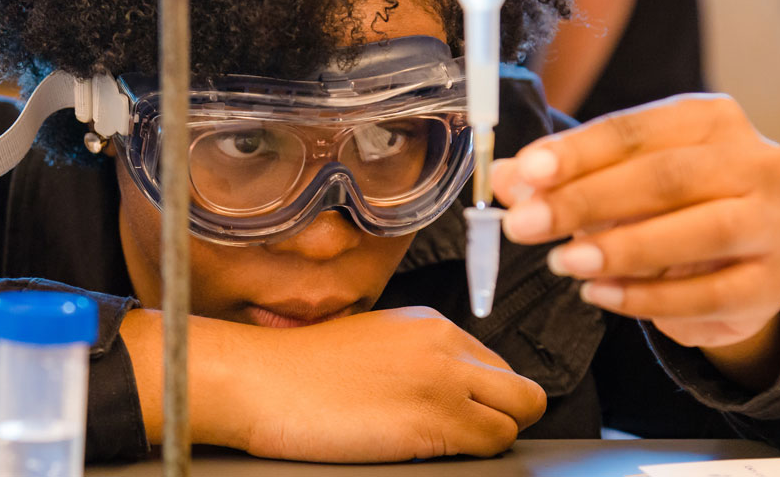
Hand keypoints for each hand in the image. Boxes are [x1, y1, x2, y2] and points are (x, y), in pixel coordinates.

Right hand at [122, 307, 545, 461]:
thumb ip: (416, 356)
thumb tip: (445, 387)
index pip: (496, 364)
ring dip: (490, 437)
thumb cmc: (297, 369)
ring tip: (445, 445)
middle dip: (502, 416)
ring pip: (518, 415)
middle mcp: (446, 346)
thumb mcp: (370, 342)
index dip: (484, 396)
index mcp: (430, 325)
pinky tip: (430, 452)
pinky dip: (475, 454)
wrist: (260, 379)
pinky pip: (492, 444)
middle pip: (520, 389)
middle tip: (465, 434)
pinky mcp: (435, 421)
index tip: (461, 413)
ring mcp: (445, 382)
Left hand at [491, 95, 779, 378]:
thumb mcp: (606, 183)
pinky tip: (600, 294)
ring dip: (621, 250)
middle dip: (585, 202)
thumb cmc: (662, 209)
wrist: (730, 267)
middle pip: (666, 177)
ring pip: (700, 233)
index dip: (578, 152)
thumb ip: (555, 180)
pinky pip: (709, 294)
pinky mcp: (771, 284)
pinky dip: (648, 298)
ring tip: (562, 263)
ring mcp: (772, 224)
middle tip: (524, 225)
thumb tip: (504, 179)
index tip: (528, 172)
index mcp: (709, 120)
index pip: (636, 130)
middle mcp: (754, 162)